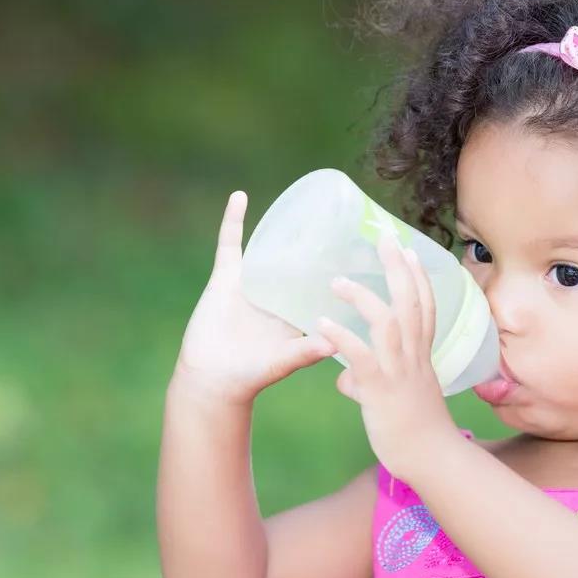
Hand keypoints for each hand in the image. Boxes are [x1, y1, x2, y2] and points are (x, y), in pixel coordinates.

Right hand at [174, 191, 335, 404]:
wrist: (211, 381)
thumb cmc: (252, 376)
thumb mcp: (284, 362)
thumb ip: (305, 351)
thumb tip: (335, 343)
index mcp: (299, 312)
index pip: (327, 285)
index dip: (345, 271)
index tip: (366, 251)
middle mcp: (279, 294)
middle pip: (303, 262)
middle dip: (321, 243)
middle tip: (344, 217)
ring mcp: (253, 283)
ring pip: (271, 248)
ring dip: (284, 226)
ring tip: (304, 200)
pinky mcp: (226, 278)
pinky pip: (230, 244)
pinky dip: (233, 221)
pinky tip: (240, 197)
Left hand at [317, 234, 461, 480]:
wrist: (431, 460)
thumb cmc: (414, 432)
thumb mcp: (395, 399)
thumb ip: (367, 381)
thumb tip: (344, 379)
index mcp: (420, 356)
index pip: (424, 308)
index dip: (418, 277)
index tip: (410, 250)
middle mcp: (413, 357)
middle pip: (410, 302)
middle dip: (397, 268)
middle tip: (384, 237)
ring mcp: (399, 372)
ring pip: (388, 324)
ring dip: (364, 298)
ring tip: (337, 281)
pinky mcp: (381, 391)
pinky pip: (361, 358)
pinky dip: (341, 337)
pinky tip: (321, 323)